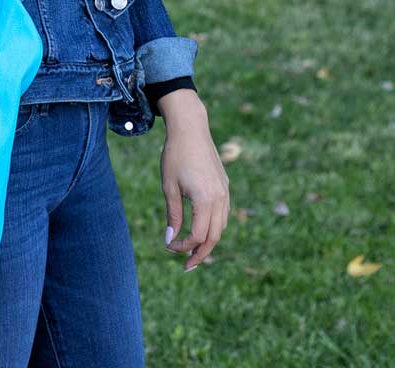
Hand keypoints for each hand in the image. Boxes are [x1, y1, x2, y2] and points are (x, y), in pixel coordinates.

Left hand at [158, 93, 229, 271]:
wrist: (190, 128)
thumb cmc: (175, 155)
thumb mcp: (169, 187)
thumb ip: (172, 215)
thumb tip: (170, 241)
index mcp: (205, 199)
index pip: (198, 235)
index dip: (184, 246)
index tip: (169, 248)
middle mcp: (220, 198)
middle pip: (214, 236)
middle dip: (201, 253)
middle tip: (186, 266)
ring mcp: (225, 191)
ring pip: (222, 226)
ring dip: (209, 241)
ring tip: (194, 251)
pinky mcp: (224, 185)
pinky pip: (223, 213)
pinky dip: (214, 226)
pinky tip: (202, 229)